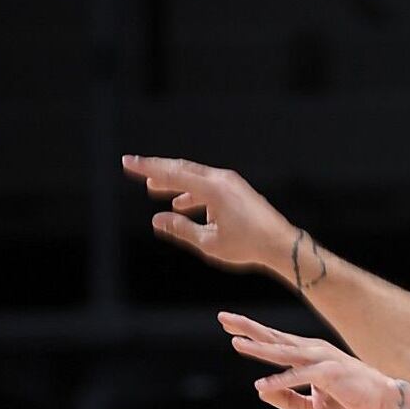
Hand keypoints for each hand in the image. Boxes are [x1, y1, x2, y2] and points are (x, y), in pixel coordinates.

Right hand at [123, 154, 298, 279]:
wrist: (281, 244)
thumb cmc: (248, 246)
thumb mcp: (209, 243)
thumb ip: (180, 229)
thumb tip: (156, 220)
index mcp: (212, 189)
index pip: (172, 174)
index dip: (147, 168)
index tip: (128, 162)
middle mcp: (221, 179)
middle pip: (181, 169)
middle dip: (157, 169)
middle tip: (134, 166)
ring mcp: (230, 183)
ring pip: (194, 177)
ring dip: (173, 183)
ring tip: (153, 188)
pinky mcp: (236, 190)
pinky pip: (207, 186)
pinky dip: (191, 193)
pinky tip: (181, 205)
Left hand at [222, 316, 400, 408]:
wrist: (385, 403)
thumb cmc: (352, 403)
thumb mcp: (313, 407)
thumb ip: (288, 399)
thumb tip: (261, 392)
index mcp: (309, 355)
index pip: (276, 342)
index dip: (252, 334)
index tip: (229, 326)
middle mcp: (313, 352)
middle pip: (274, 338)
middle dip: (248, 328)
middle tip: (222, 318)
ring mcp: (321, 360)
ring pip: (283, 353)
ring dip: (259, 348)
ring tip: (236, 343)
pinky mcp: (329, 374)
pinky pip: (299, 378)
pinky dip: (280, 381)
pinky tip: (261, 386)